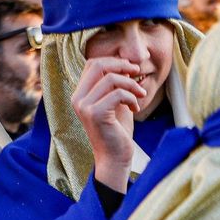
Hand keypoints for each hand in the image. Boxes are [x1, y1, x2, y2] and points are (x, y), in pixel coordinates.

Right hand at [72, 56, 147, 190]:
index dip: (114, 61)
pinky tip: (136, 109)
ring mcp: (84, 106)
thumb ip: (117, 87)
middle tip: (138, 73)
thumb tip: (127, 67)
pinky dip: (132, 98)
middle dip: (122, 65)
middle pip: (98, 65)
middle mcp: (78, 98)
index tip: (131, 69)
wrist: (115, 158)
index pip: (92, 64)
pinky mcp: (96, 114)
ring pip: (111, 79)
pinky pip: (118, 94)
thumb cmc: (117, 132)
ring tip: (141, 96)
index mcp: (81, 94)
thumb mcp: (117, 104)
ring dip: (131, 85)